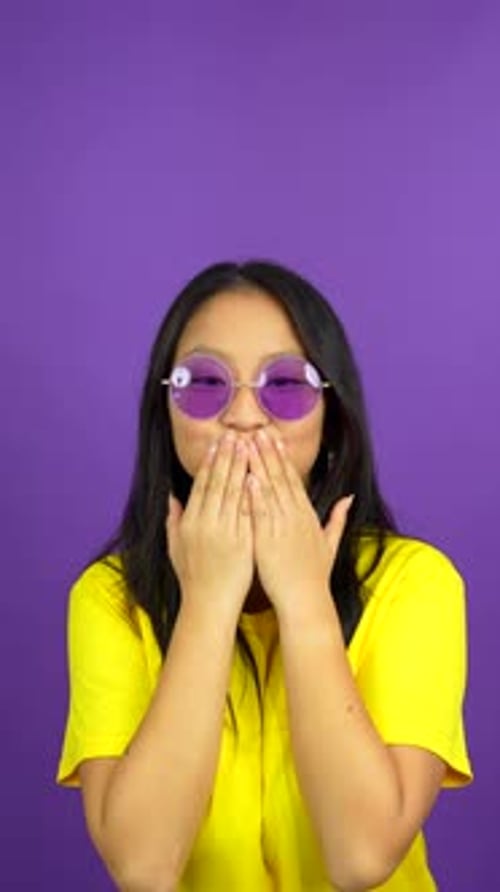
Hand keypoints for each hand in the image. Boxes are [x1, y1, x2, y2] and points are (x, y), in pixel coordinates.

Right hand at [166, 433, 253, 620]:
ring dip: (242, 467)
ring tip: (249, 447)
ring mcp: (225, 532)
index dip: (211, 462)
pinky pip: (248, 512)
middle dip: (228, 457)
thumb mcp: (175, 547)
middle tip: (236, 434)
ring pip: (234, 492)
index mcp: (191, 522)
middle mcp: (206, 523)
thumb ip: (173, 520)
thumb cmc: (193, 577)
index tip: (218, 443)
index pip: (202, 485)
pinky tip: (259, 475)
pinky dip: (253, 493)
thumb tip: (171, 497)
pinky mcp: (242, 542)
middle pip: (218, 483)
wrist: (208, 603)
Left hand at [246, 431, 353, 616]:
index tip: (274, 437)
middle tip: (257, 430)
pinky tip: (248, 478)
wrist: (306, 600)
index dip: (283, 457)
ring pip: (269, 490)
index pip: (293, 479)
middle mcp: (295, 517)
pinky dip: (255, 495)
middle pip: (280, 478)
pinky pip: (260, 514)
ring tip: (248, 444)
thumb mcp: (330, 543)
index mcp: (307, 515)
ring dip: (258, 466)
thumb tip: (349, 498)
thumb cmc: (314, 575)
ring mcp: (282, 527)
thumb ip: (338, 518)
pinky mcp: (269, 540)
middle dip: (268, 452)